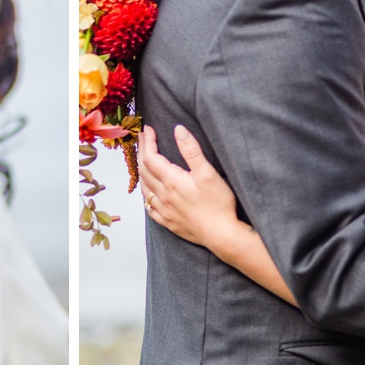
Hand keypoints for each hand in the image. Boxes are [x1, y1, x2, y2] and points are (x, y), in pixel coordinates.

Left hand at [137, 124, 243, 250]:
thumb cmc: (218, 204)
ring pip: (145, 189)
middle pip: (144, 170)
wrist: (222, 235)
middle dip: (143, 152)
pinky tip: (149, 194)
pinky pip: (150, 208)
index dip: (148, 141)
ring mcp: (164, 211)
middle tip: (144, 139)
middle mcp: (163, 196)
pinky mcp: (169, 222)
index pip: (151, 157)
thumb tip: (178, 130)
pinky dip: (146, 195)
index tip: (148, 129)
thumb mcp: (208, 173)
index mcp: (171, 181)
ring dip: (142, 172)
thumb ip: (191, 150)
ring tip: (144, 161)